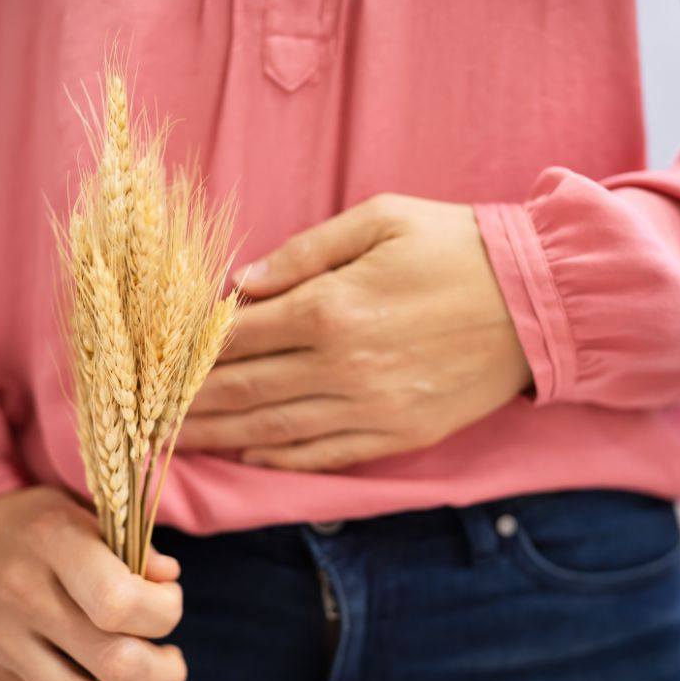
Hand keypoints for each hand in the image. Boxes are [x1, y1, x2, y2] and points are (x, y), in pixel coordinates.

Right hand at [0, 485, 189, 680]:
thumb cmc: (28, 524)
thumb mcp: (77, 511)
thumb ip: (128, 545)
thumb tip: (169, 579)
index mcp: (52, 544)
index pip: (119, 601)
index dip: (164, 613)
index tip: (169, 604)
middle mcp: (24, 597)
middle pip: (112, 662)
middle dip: (165, 674)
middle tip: (174, 664)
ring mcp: (2, 644)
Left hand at [178, 192, 531, 469]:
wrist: (540, 302)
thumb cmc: (457, 247)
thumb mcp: (380, 219)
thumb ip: (303, 252)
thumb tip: (242, 285)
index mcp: (331, 307)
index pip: (237, 337)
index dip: (187, 352)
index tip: (150, 360)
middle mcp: (342, 367)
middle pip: (243, 390)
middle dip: (185, 403)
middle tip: (139, 413)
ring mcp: (370, 410)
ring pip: (272, 432)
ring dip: (217, 438)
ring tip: (171, 444)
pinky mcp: (397, 437)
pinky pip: (323, 458)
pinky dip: (276, 461)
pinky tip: (244, 457)